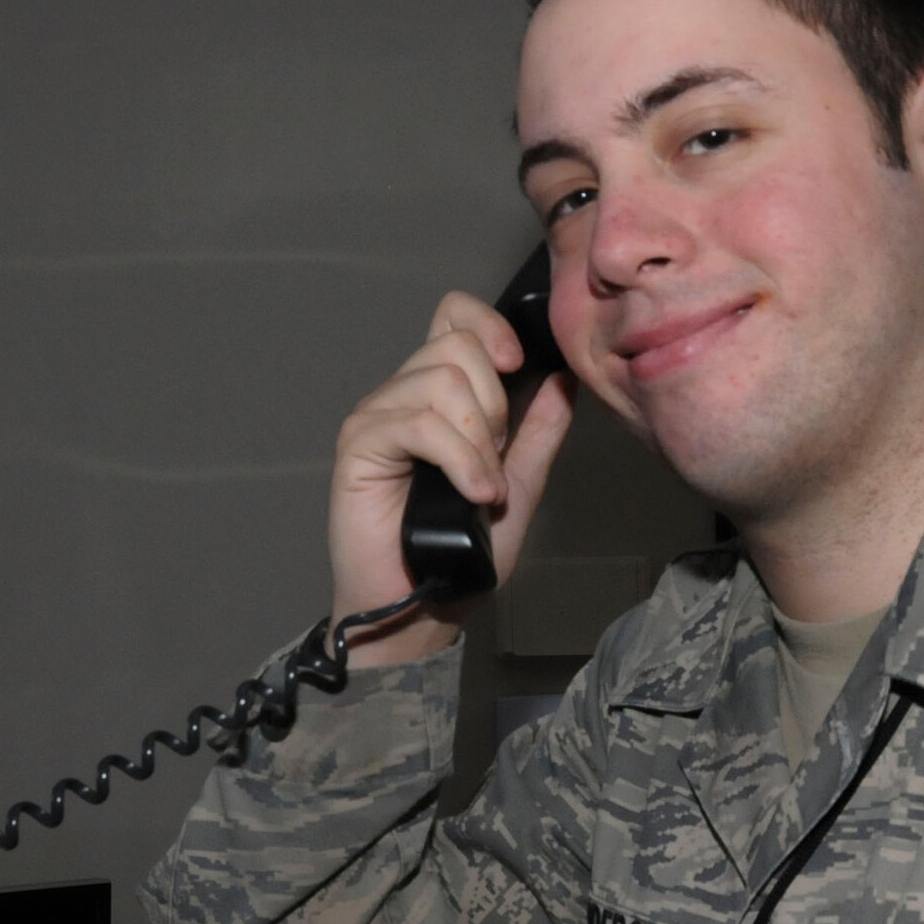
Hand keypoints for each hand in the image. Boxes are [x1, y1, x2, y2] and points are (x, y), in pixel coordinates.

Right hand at [328, 290, 575, 665]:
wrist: (425, 607)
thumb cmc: (463, 551)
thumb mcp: (520, 482)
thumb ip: (540, 430)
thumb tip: (564, 377)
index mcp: (438, 393)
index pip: (454, 316)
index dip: (489, 325)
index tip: (517, 364)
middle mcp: (403, 394)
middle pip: (457, 345)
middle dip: (496, 403)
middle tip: (496, 459)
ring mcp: (376, 417)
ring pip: (441, 381)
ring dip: (479, 440)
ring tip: (483, 488)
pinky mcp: (359, 446)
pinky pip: (417, 424)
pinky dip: (459, 459)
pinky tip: (474, 493)